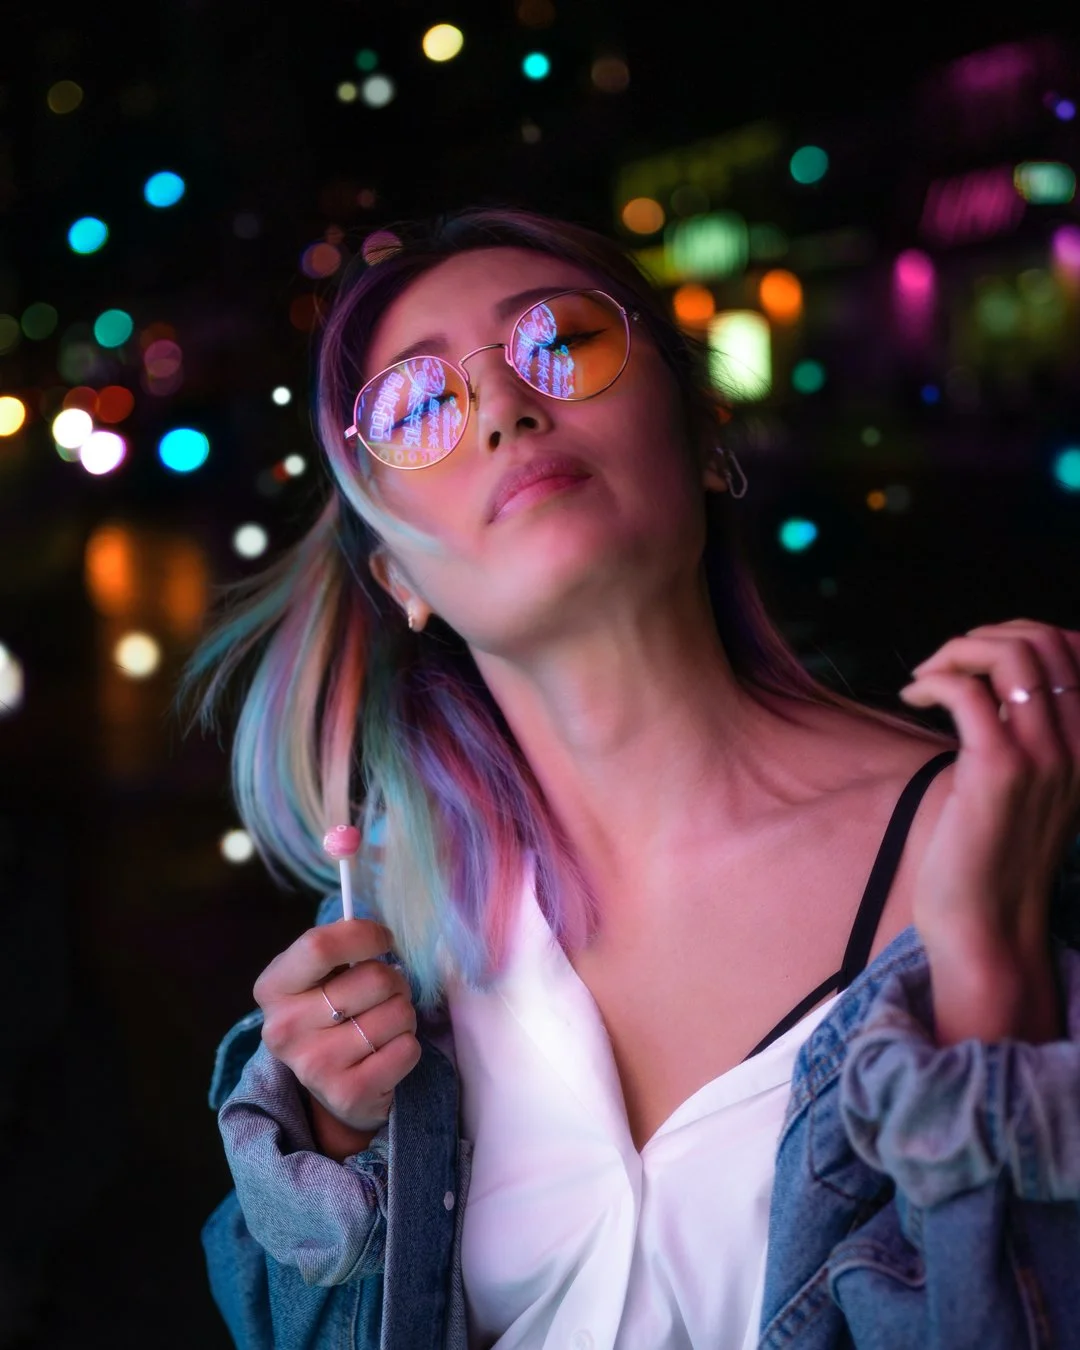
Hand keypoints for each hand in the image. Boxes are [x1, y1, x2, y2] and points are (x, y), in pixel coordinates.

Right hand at [253, 918, 421, 1141]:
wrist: (330, 1086)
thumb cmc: (329, 1014)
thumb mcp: (318, 976)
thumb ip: (338, 948)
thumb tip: (377, 931)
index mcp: (273, 988)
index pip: (320, 946)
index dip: (365, 936)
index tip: (383, 941)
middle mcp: (284, 1029)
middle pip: (375, 978)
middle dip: (395, 981)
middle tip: (384, 995)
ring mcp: (314, 1066)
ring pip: (398, 1013)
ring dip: (403, 1015)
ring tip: (383, 1026)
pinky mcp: (347, 1094)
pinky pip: (407, 1049)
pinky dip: (407, 1046)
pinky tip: (385, 1054)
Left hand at [898, 618, 1079, 1042]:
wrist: (989, 930)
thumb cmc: (994, 860)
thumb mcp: (1029, 789)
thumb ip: (1027, 735)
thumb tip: (992, 683)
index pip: (1073, 649)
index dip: (1019, 634)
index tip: (975, 658)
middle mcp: (1079, 747)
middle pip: (1043, 642)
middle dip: (981, 637)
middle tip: (942, 665)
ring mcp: (1044, 757)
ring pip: (1010, 657)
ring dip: (955, 652)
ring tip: (925, 678)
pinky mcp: (998, 771)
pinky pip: (969, 693)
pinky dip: (934, 680)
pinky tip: (913, 698)